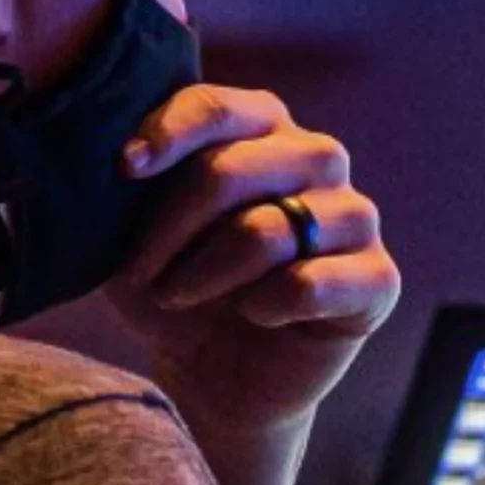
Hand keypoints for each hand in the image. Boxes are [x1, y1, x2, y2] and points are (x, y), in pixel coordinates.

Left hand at [104, 85, 402, 442]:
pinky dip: (266, 307)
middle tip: (139, 273)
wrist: (219, 377)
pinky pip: (311, 283)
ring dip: (204, 272)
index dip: (167, 133)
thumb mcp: (135, 233)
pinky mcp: (378, 279)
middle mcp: (317, 159)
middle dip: (169, 228)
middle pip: (233, 168)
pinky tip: (254, 316)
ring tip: (177, 297)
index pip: (218, 107)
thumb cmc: (176, 289)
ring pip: (267, 229)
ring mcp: (354, 217)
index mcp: (263, 128)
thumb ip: (131, 187)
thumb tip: (106, 155)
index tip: (124, 168)